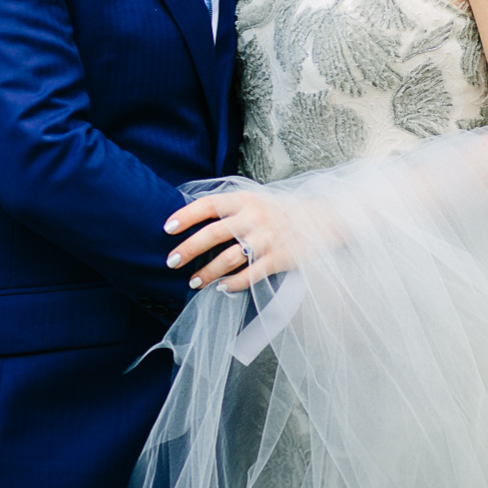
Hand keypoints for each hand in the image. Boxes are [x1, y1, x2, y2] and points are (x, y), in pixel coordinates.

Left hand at [164, 186, 297, 293]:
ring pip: (229, 258)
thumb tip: (190, 213)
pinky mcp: (279, 258)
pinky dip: (233, 284)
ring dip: (207, 272)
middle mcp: (253, 218)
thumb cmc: (277, 210)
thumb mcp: (253, 199)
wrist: (320, 220)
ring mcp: (267, 239)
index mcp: (244, 201)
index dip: (185, 216)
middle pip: (213, 234)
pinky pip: (251, 275)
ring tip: (193, 282)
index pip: (208, 205)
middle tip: (171, 261)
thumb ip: (227, 205)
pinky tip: (221, 288)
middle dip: (188, 249)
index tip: (167, 228)